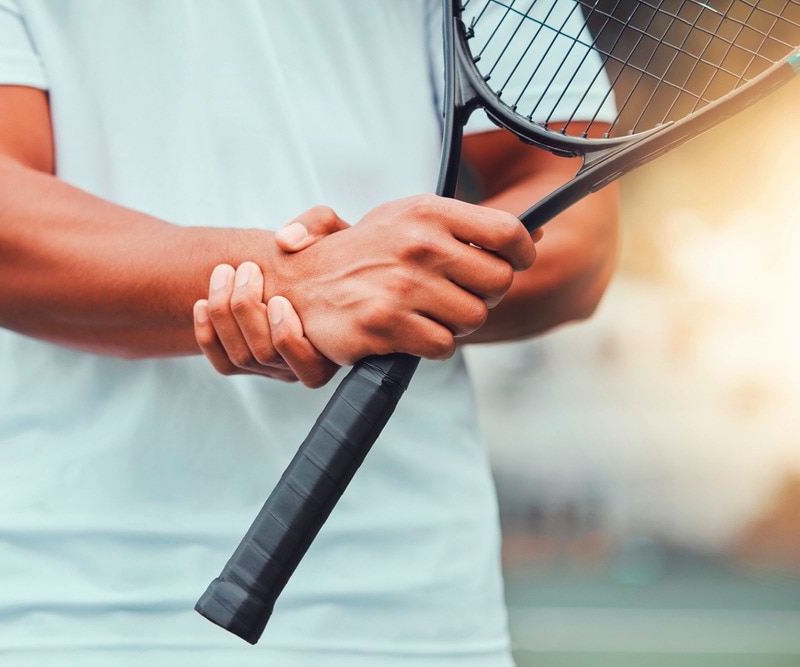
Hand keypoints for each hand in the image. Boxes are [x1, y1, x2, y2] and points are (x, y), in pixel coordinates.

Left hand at [193, 208, 349, 386]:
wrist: (304, 269)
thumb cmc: (326, 253)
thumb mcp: (334, 230)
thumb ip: (319, 224)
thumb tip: (285, 240)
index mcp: (337, 343)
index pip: (311, 370)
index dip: (288, 339)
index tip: (278, 299)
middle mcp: (306, 363)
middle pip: (267, 356)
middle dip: (248, 312)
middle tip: (247, 269)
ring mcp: (275, 367)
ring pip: (242, 357)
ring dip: (224, 315)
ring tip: (224, 273)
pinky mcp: (249, 363)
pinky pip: (222, 364)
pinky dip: (207, 336)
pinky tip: (201, 303)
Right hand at [265, 195, 537, 364]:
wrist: (299, 284)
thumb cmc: (361, 255)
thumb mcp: (408, 220)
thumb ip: (465, 227)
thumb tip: (536, 233)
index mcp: (428, 212)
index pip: (508, 233)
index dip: (522, 253)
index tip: (514, 263)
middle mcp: (419, 245)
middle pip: (498, 283)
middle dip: (483, 295)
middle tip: (454, 294)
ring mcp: (403, 285)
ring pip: (473, 318)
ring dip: (455, 323)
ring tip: (425, 312)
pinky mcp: (387, 323)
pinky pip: (443, 345)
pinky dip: (431, 345)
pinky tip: (408, 330)